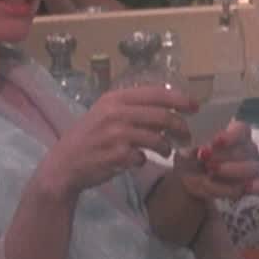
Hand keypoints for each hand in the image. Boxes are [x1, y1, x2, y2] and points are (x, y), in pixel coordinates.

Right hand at [38, 85, 194, 198]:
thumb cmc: (88, 138)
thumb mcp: (104, 114)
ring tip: (165, 151)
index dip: (180, 99)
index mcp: (114, 98)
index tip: (195, 106)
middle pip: (162, 116)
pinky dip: (144, 160)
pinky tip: (136, 161)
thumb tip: (167, 108)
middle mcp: (116, 113)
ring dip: (166, 147)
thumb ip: (131, 108)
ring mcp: (117, 134)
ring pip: (157, 138)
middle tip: (187, 135)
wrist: (64, 165)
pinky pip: (143, 157)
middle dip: (180, 126)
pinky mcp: (118, 155)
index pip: (156, 93)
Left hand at [176, 119, 258, 201]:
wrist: (189, 177)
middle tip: (206, 161)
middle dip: (224, 157)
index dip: (230, 136)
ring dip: (229, 172)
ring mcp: (251, 166)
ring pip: (250, 168)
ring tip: (210, 174)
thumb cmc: (191, 155)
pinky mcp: (252, 185)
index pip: (241, 129)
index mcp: (234, 132)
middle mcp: (247, 147)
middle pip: (244, 151)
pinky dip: (254, 187)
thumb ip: (188, 143)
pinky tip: (242, 188)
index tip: (215, 142)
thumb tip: (192, 145)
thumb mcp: (185, 146)